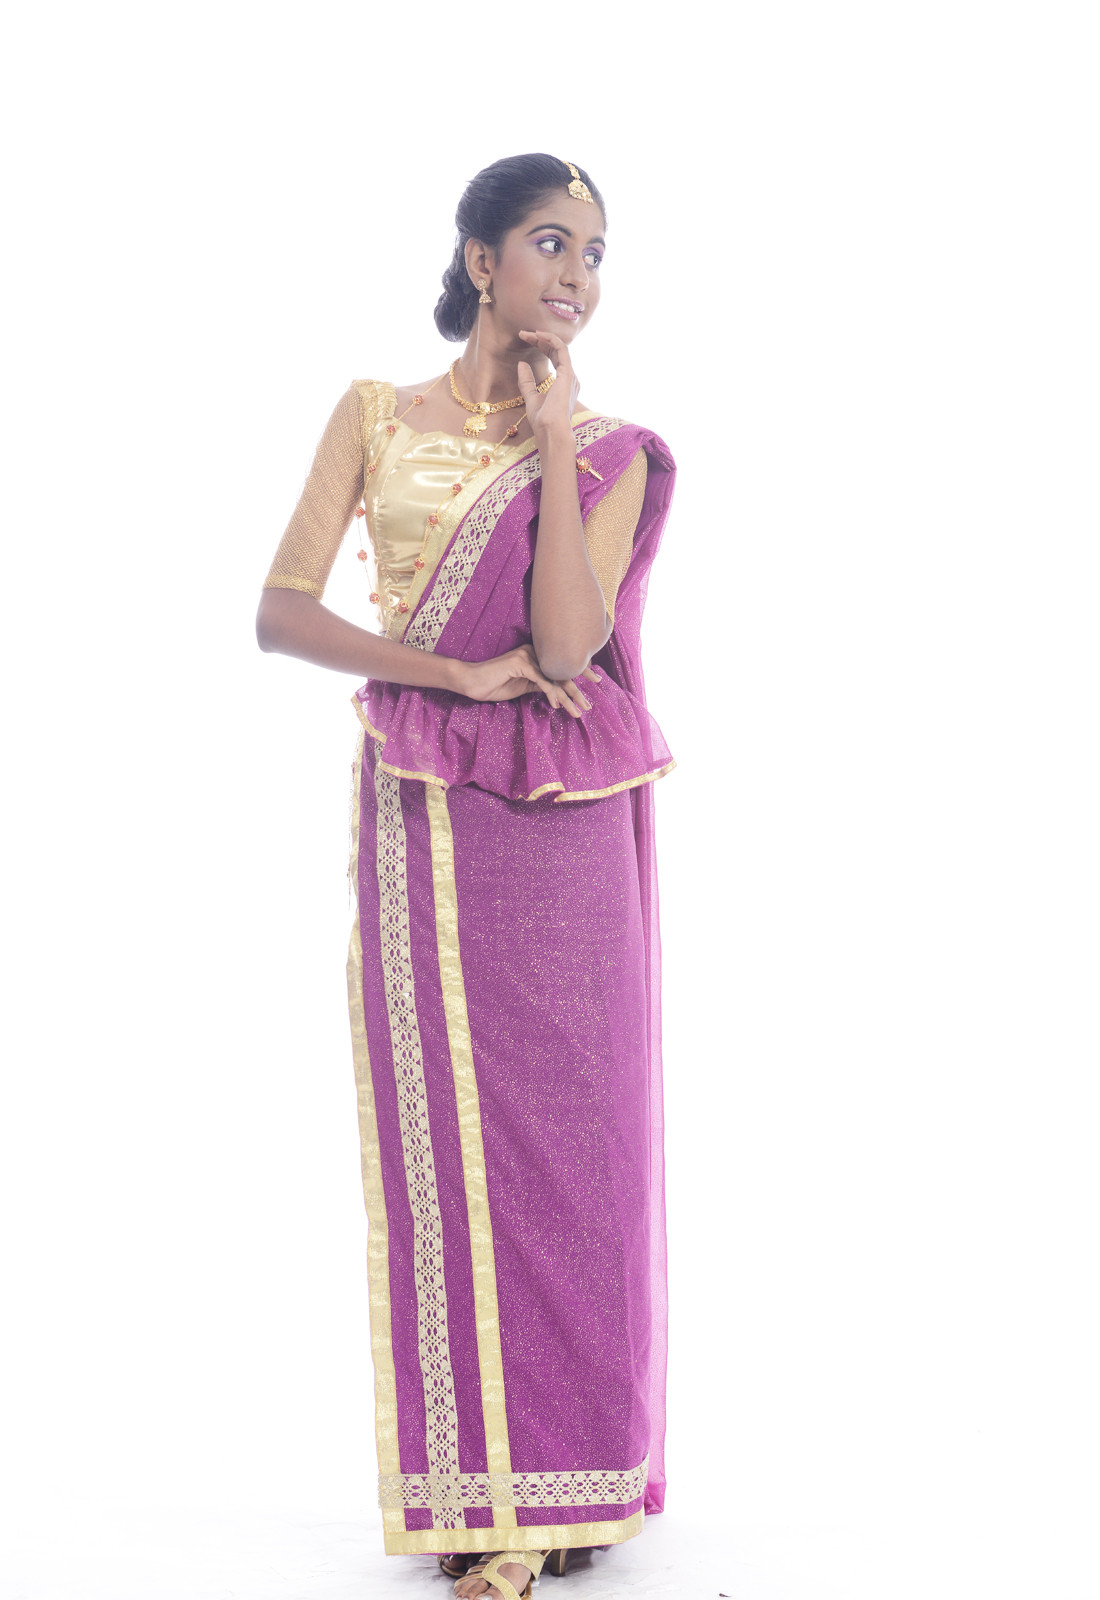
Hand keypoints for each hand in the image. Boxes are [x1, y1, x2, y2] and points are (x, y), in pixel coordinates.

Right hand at [457, 643, 600, 717]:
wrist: (471, 682)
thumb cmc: (494, 684)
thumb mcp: (523, 686)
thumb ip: (540, 685)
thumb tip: (557, 692)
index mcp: (537, 656)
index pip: (562, 666)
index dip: (581, 674)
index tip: (596, 683)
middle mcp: (535, 652)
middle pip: (562, 672)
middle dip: (577, 691)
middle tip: (588, 707)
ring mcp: (527, 656)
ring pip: (554, 678)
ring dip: (568, 697)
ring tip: (577, 711)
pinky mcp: (520, 663)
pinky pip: (541, 681)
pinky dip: (551, 694)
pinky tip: (556, 705)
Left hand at [516, 328, 580, 440]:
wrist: (551, 431)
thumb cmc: (543, 421)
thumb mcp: (530, 397)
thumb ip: (527, 381)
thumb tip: (522, 363)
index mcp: (564, 383)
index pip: (554, 357)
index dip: (541, 346)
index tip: (527, 340)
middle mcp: (570, 377)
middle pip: (556, 350)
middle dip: (540, 339)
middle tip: (524, 334)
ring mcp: (570, 375)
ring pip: (559, 347)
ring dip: (543, 337)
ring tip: (528, 333)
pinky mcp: (567, 373)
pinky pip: (561, 349)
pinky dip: (550, 339)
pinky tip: (538, 335)